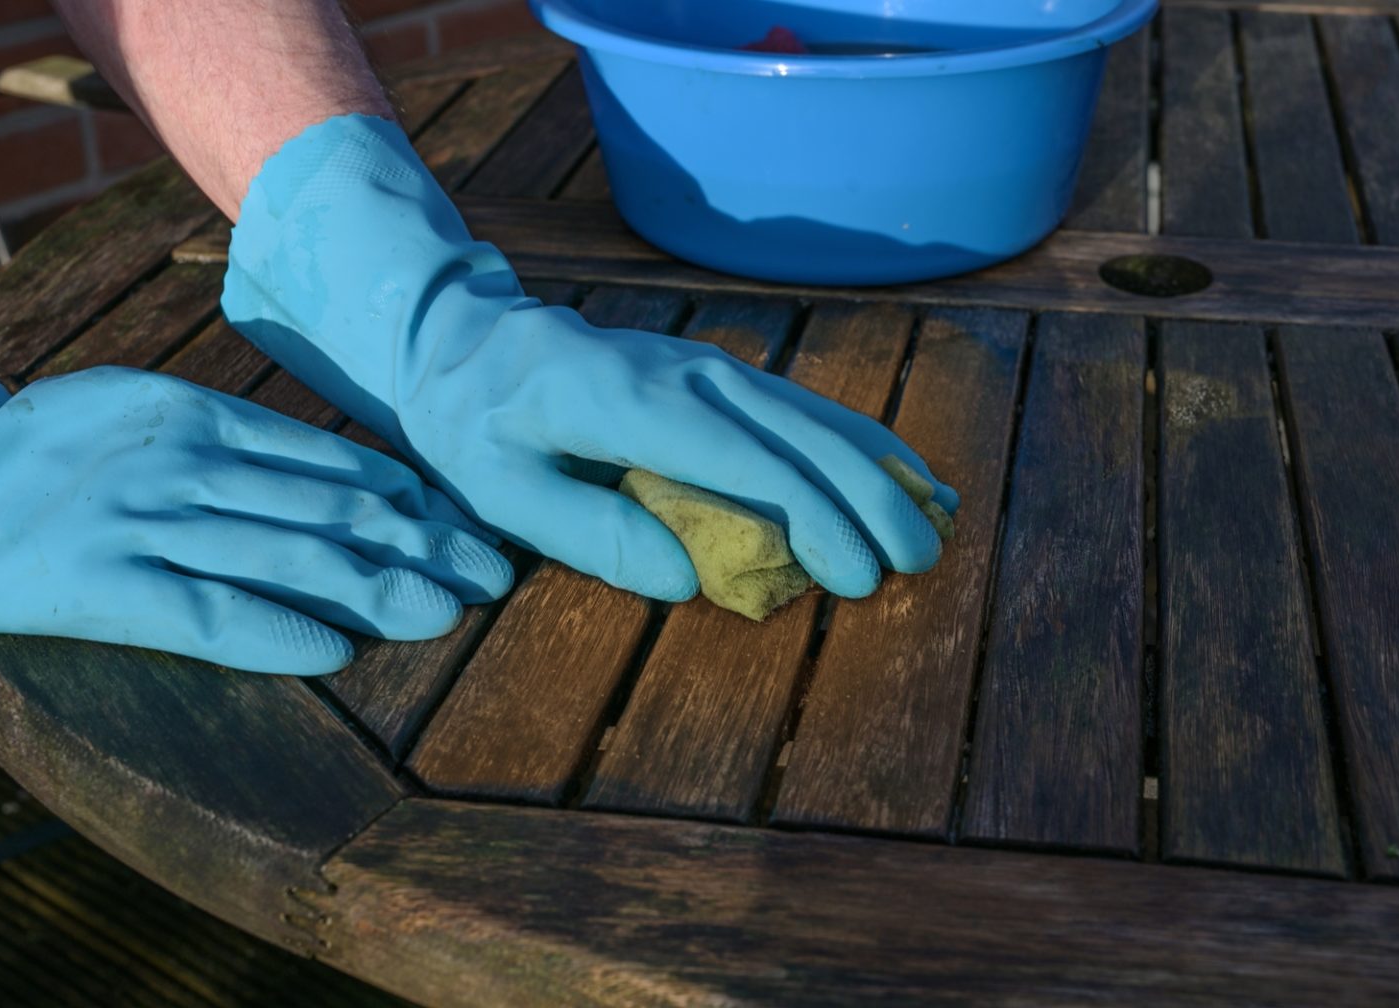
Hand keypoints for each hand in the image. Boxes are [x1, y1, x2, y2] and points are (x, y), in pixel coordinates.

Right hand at [0, 367, 513, 673]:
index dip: (417, 502)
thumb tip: (360, 479)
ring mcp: (148, 524)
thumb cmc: (63, 449)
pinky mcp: (106, 586)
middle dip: (426, 545)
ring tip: (443, 613)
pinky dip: (278, 634)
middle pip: (334, 511)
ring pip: (291, 559)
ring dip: (378, 589)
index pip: (340, 462)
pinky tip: (336, 653)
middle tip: (493, 574)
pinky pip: (210, 615)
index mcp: (204, 414)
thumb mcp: (150, 407)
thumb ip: (248, 436)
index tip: (471, 528)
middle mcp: (188, 464)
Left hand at [223, 115, 957, 599]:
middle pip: (801, 435)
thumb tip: (688, 579)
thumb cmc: (473, 423)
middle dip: (869, 498)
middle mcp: (690, 374)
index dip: (814, 520)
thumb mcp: (499, 488)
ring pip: (813, 414)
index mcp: (635, 404)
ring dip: (876, 465)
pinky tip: (894, 468)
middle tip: (920, 561)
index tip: (858, 576)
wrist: (463, 337)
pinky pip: (798, 406)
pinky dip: (853, 440)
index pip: (749, 462)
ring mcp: (708, 366)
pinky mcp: (715, 372)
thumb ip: (589, 533)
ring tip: (935, 513)